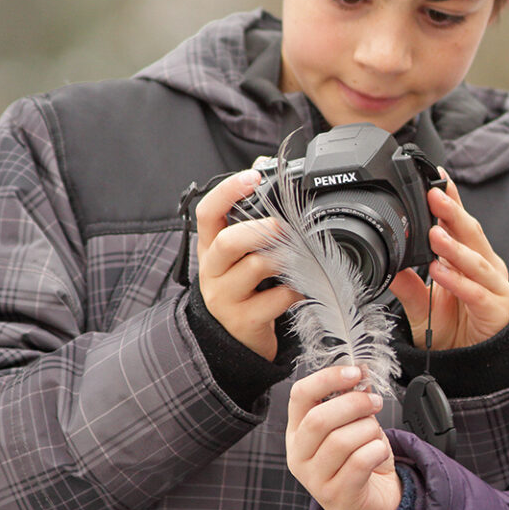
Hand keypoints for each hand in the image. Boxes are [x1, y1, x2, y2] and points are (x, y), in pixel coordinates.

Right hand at [195, 169, 301, 359]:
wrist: (234, 339)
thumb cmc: (243, 288)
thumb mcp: (239, 255)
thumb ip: (250, 220)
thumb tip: (263, 170)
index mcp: (210, 248)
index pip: (207, 213)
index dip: (227, 192)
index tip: (253, 176)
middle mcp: (213, 271)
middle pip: (228, 242)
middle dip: (261, 230)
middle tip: (284, 227)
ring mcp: (225, 298)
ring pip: (256, 267)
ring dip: (285, 258)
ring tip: (300, 258)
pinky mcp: (244, 320)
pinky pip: (276, 299)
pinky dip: (295, 290)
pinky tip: (301, 288)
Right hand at [287, 365, 401, 509]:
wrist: (371, 503)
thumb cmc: (360, 460)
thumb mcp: (355, 424)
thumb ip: (354, 398)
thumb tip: (361, 369)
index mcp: (298, 431)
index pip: (300, 395)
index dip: (328, 378)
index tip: (355, 372)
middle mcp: (299, 455)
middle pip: (319, 418)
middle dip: (355, 404)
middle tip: (375, 402)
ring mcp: (314, 478)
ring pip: (341, 440)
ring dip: (369, 430)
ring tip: (375, 435)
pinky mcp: (336, 496)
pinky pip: (359, 462)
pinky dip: (376, 450)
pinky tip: (378, 453)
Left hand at [389, 169, 508, 349]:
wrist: (472, 363)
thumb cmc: (453, 328)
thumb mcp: (422, 305)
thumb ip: (408, 285)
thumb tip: (389, 263)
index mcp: (470, 257)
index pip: (460, 224)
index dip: (451, 201)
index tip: (437, 179)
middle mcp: (485, 266)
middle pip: (470, 234)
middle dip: (452, 213)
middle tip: (434, 194)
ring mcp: (494, 286)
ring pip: (475, 261)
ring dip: (454, 246)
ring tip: (434, 233)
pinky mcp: (496, 308)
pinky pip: (475, 292)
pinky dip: (458, 281)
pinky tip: (441, 271)